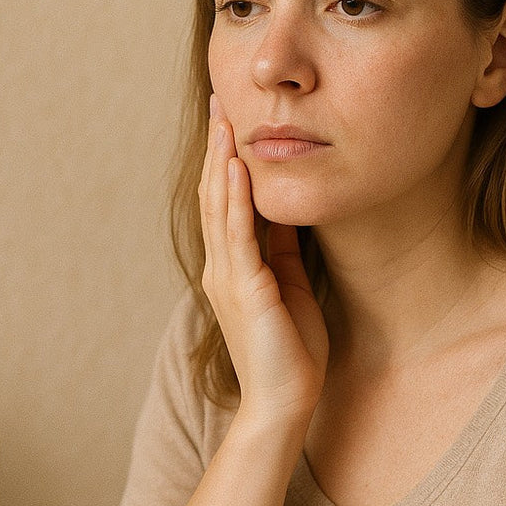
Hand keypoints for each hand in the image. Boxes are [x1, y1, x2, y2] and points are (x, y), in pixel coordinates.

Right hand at [200, 95, 328, 425]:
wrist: (283, 403)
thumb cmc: (290, 352)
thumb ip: (281, 250)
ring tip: (225, 121)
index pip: (224, 203)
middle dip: (218, 148)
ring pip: (220, 208)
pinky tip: (237, 169)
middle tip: (221, 102)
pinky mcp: (246, 290)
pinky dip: (237, 200)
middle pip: (215, 196)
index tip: (230, 121)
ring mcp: (229, 278)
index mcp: (232, 268)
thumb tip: (286, 211)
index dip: (225, 160)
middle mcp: (222, 268)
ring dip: (222, 162)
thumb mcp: (288, 286)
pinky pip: (238, 236)